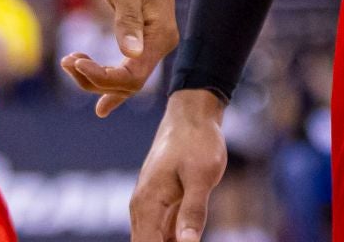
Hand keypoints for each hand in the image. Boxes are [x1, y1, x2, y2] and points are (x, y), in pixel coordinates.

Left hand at [60, 0, 177, 116]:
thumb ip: (127, 22)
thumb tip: (132, 53)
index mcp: (162, 33)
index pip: (135, 74)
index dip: (104, 78)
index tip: (75, 63)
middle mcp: (161, 41)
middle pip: (130, 82)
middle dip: (96, 79)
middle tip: (67, 60)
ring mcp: (152, 39)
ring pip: (125, 76)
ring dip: (95, 76)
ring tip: (68, 60)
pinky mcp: (140, 34)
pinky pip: (125, 65)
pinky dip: (105, 75)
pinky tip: (91, 87)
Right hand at [131, 89, 227, 241]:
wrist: (192, 114)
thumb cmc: (198, 141)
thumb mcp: (201, 176)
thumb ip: (193, 212)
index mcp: (147, 203)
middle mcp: (142, 208)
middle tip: (189, 241)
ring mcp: (152, 206)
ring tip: (189, 239)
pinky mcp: (163, 204)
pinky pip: (162, 234)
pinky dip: (172, 241)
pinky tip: (187, 239)